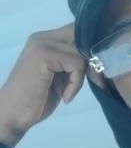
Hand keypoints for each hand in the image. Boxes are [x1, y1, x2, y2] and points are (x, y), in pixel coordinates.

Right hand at [0, 22, 105, 141]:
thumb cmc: (36, 99)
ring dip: (83, 76)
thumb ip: (74, 62)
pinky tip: (66, 97)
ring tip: (70, 92)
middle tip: (95, 82)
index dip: (93, 50)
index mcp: (46, 39)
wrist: (12, 115)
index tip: (98, 72)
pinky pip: (76, 64)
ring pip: (82, 51)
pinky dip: (76, 83)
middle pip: (83, 38)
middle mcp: (43, 37)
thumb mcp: (61, 76)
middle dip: (94, 60)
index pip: (79, 32)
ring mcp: (42, 44)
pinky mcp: (44, 55)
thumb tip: (102, 54)